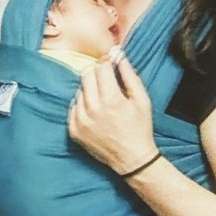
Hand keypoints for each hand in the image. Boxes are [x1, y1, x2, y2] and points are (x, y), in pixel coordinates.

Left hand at [68, 53, 156, 173]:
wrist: (131, 158)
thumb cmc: (140, 128)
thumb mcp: (142, 100)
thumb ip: (130, 76)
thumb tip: (119, 56)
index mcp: (110, 99)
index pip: (100, 68)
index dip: (106, 63)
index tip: (110, 63)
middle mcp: (91, 109)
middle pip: (86, 76)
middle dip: (96, 73)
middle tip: (106, 79)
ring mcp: (80, 120)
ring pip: (79, 91)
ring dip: (89, 90)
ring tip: (103, 99)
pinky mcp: (73, 130)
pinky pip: (73, 107)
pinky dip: (82, 105)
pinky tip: (94, 111)